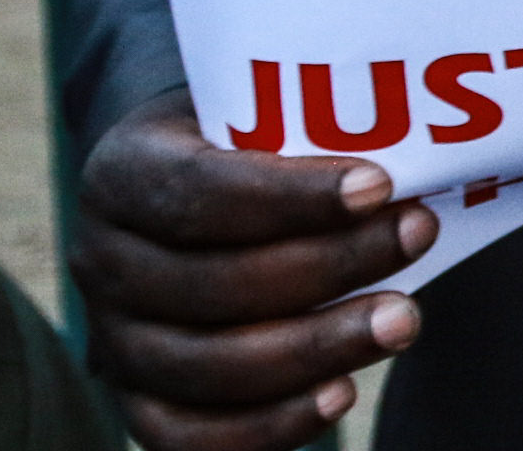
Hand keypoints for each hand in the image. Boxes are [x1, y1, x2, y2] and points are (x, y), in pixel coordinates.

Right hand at [71, 91, 428, 450]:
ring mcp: (111, 337)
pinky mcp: (134, 398)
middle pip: (214, 284)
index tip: (380, 186)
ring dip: (316, 349)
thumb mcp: (253, 104)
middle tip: (419, 236)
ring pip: (207, 366)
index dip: (291, 196)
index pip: (200, 192)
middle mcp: (100, 259)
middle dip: (329, 267)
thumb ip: (307, 122)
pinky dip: (267, 425)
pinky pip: (186, 436)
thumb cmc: (243, 136)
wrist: (185, 179)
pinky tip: (340, 393)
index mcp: (121, 172)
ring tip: (405, 318)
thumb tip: (422, 139)